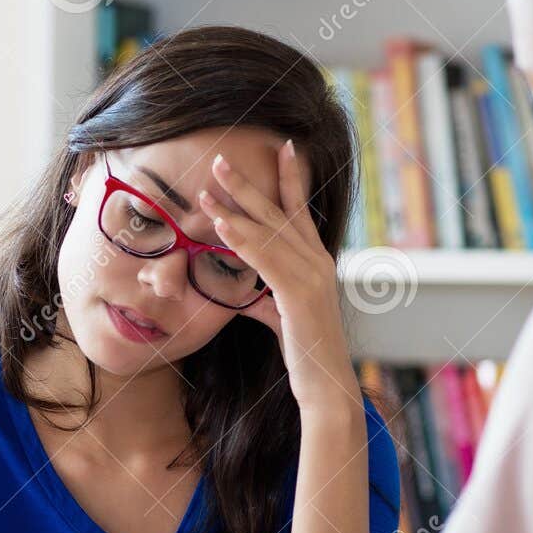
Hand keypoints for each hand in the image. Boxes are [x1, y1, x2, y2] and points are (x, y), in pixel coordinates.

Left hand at [198, 141, 358, 415]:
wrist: (325, 385)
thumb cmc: (305, 353)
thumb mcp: (280, 318)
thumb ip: (263, 301)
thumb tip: (239, 298)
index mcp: (316, 262)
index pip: (299, 211)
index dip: (290, 178)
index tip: (280, 147)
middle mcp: (318, 262)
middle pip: (279, 213)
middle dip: (248, 185)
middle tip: (219, 159)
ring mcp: (312, 277)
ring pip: (269, 233)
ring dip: (235, 208)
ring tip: (206, 190)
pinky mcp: (300, 295)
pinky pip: (267, 261)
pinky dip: (244, 241)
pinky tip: (223, 226)